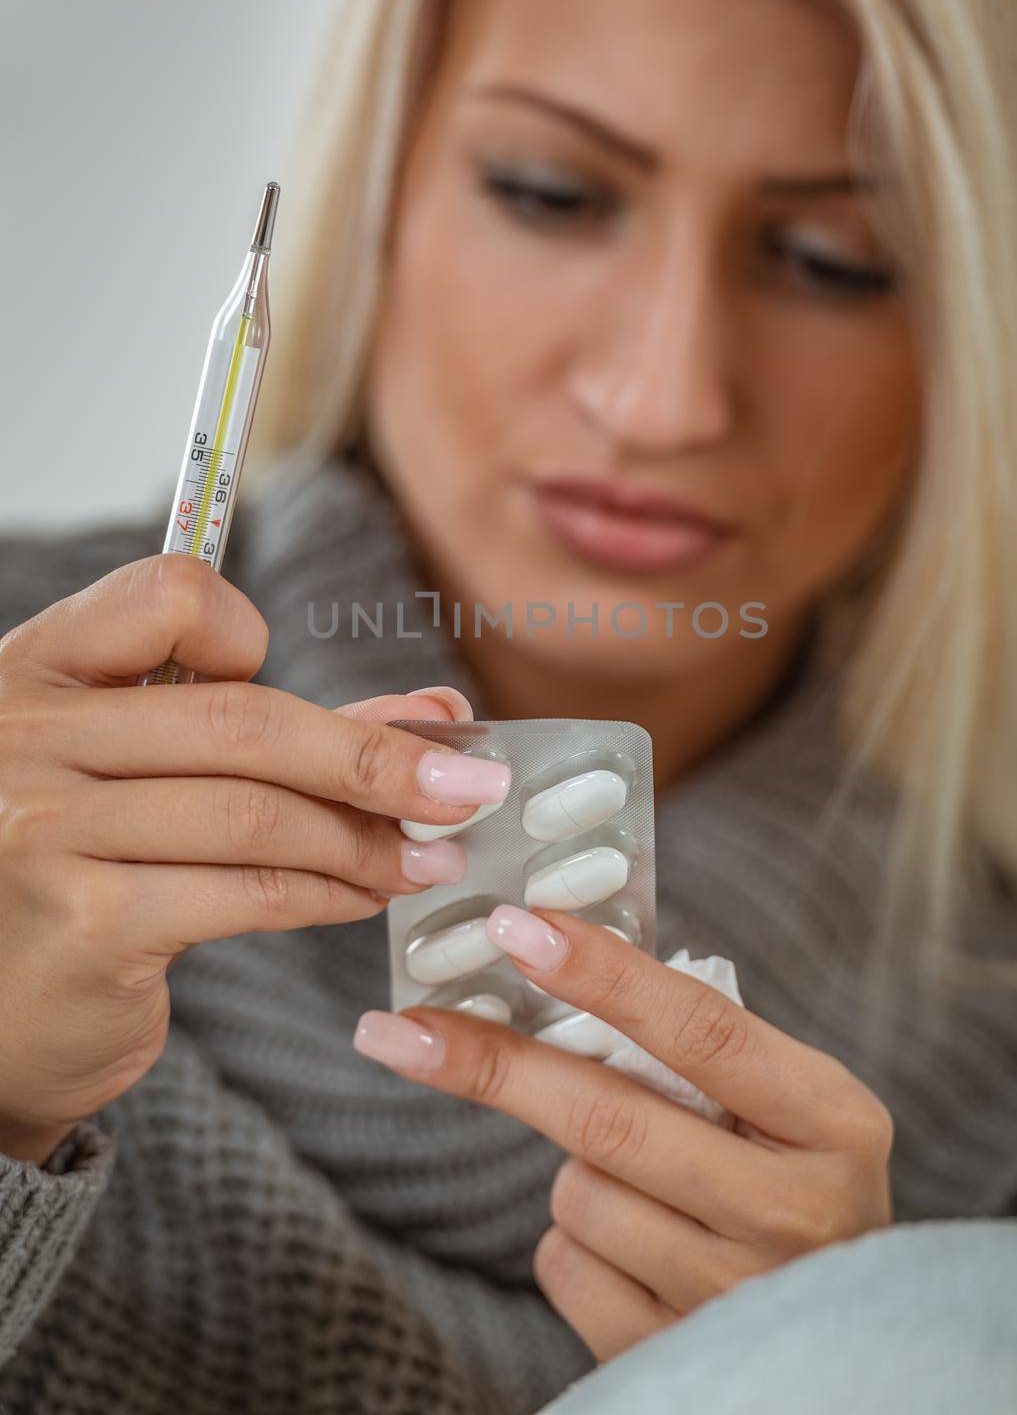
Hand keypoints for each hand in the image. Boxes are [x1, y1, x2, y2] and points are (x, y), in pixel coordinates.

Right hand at [0, 553, 497, 1164]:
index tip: (286, 678)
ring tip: (429, 858)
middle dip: (375, 757)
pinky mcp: (85, 924)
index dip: (243, 630)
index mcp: (37, 670)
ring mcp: (43, 830)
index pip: (164, 596)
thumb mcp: (145, 774)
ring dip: (365, 839)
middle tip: (468, 788)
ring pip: (256, 814)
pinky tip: (366, 899)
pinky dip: (327, 895)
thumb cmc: (83, 874)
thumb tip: (436, 711)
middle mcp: (24, 736)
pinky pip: (246, 892)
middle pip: (242, 719)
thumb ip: (276, 732)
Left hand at [354, 906, 893, 1361]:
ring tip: (644, 1181)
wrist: (846, 1339)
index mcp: (833, 1121)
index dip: (602, 974)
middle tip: (404, 1027)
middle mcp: (794, 1211)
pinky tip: (636, 1246)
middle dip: (497, 1065)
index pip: (701, 1028)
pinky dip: (572, 1240)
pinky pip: (565, 1263)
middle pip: (609, 1118)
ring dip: (575, 1170)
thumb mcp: (792, 1109)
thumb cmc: (794, 1181)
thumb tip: (552, 957)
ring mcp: (734, 1296)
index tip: (517, 928)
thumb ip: (702, 1047)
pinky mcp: (672, 1357)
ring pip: (578, 1193)